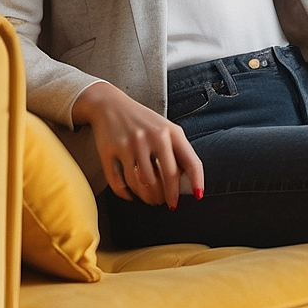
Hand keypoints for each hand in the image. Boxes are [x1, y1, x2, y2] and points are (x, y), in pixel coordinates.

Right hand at [71, 81, 204, 207]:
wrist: (109, 105)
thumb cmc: (141, 121)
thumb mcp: (164, 128)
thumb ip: (176, 150)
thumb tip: (187, 183)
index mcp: (170, 132)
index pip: (190, 161)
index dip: (197, 182)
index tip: (198, 195)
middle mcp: (151, 137)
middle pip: (167, 177)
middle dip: (169, 196)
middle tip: (168, 203)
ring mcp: (129, 144)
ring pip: (142, 183)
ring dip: (148, 197)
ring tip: (150, 199)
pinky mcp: (109, 151)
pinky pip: (119, 183)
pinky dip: (126, 194)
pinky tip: (131, 195)